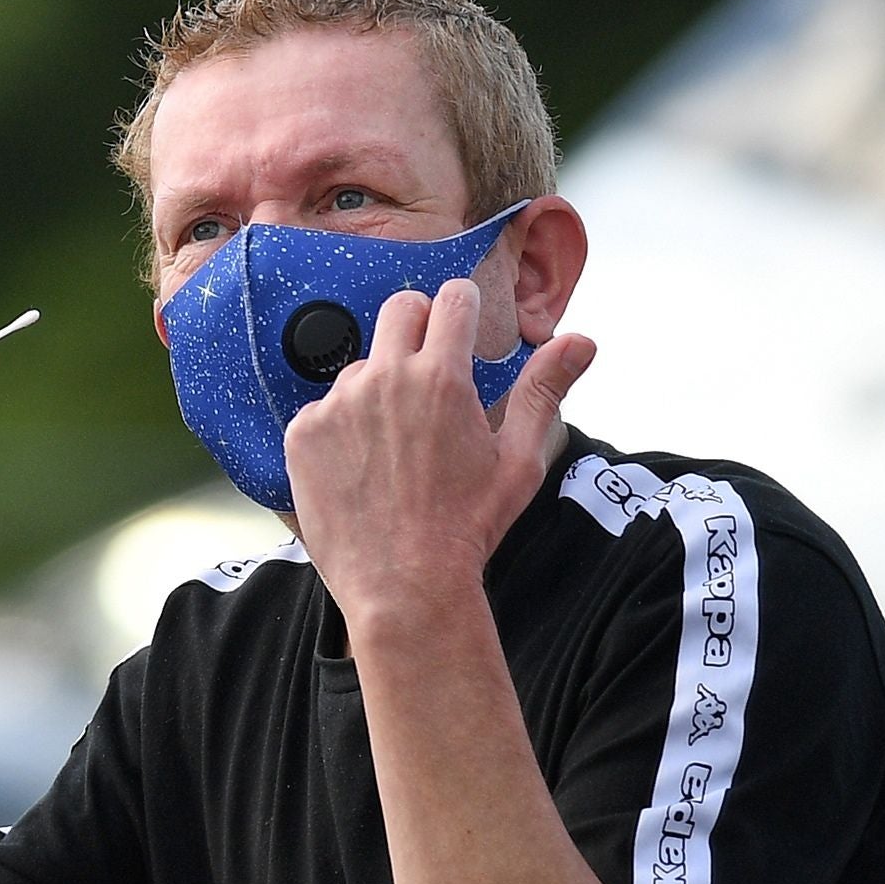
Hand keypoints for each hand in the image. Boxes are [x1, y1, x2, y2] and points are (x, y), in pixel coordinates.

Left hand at [280, 279, 595, 642]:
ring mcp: (337, 404)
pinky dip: (342, 427)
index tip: (464, 320)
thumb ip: (544, 391)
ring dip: (379, 387)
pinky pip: (324, 408)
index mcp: (442, 378)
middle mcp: (384, 378)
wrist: (403, 585)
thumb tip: (581, 341)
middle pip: (400, 309)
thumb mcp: (519, 461)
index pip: (453, 299)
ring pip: (361, 366)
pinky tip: (362, 468)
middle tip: (431, 367)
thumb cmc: (468, 527)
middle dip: (419, 325)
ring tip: (397, 444)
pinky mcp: (303, 432)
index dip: (464, 305)